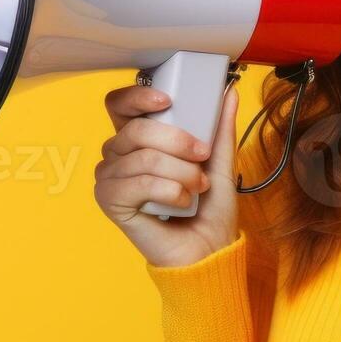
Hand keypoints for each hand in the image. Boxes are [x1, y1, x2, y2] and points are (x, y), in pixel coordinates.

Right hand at [93, 81, 240, 268]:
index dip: (137, 97)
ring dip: (181, 173)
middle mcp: (118, 156)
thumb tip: (230, 92)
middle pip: (135, 130)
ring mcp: (111, 178)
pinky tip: (181, 203)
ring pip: (142, 158)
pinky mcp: (110, 202)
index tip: (167, 101)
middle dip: (176, 141)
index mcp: (137, 140)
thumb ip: (220, 127)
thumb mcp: (220, 161)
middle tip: (202, 156)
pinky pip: (139, 184)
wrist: (209, 248)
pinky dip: (169, 191)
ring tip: (198, 187)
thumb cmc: (209, 208)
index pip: (120, 105)